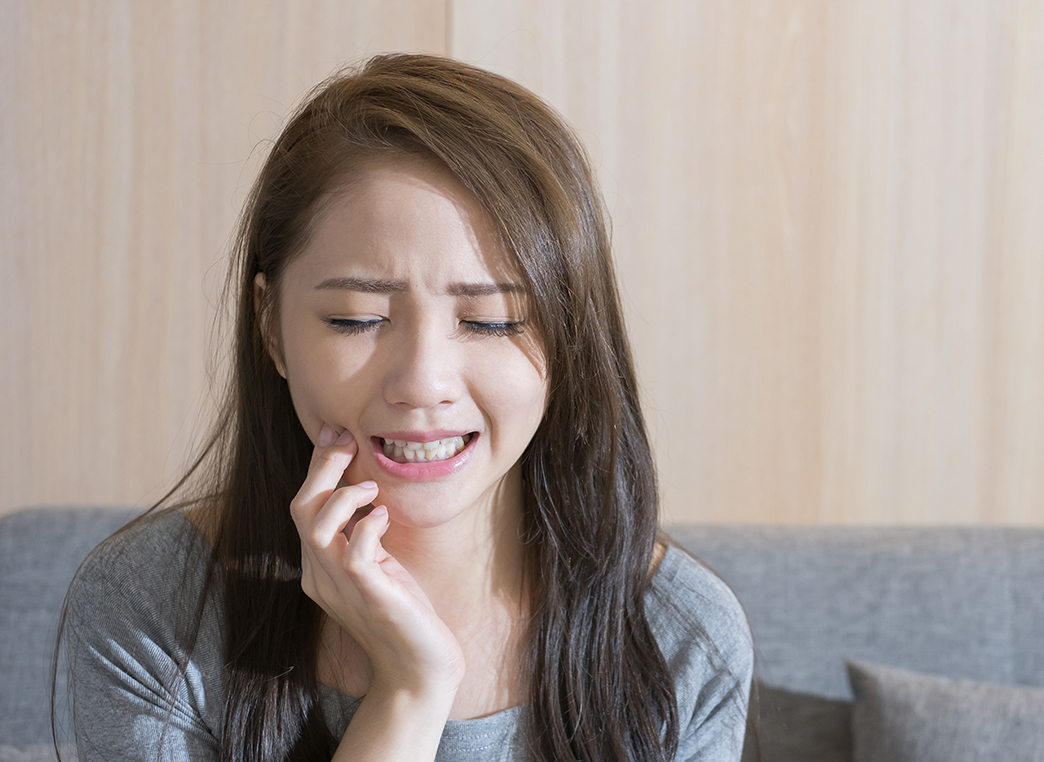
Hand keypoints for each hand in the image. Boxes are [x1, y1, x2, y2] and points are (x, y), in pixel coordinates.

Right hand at [290, 423, 465, 698]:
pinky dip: (369, 525)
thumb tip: (368, 488)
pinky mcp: (368, 594)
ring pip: (315, 526)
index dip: (317, 468)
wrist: (418, 670)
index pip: (304, 507)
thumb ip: (365, 535)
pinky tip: (386, 517)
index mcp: (320, 567)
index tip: (337, 435)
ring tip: (372, 488)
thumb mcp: (379, 566)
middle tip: (348, 441)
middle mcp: (319, 574)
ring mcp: (339, 586)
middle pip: (300, 508)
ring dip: (343, 496)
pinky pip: (354, 551)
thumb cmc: (405, 615)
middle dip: (321, 467)